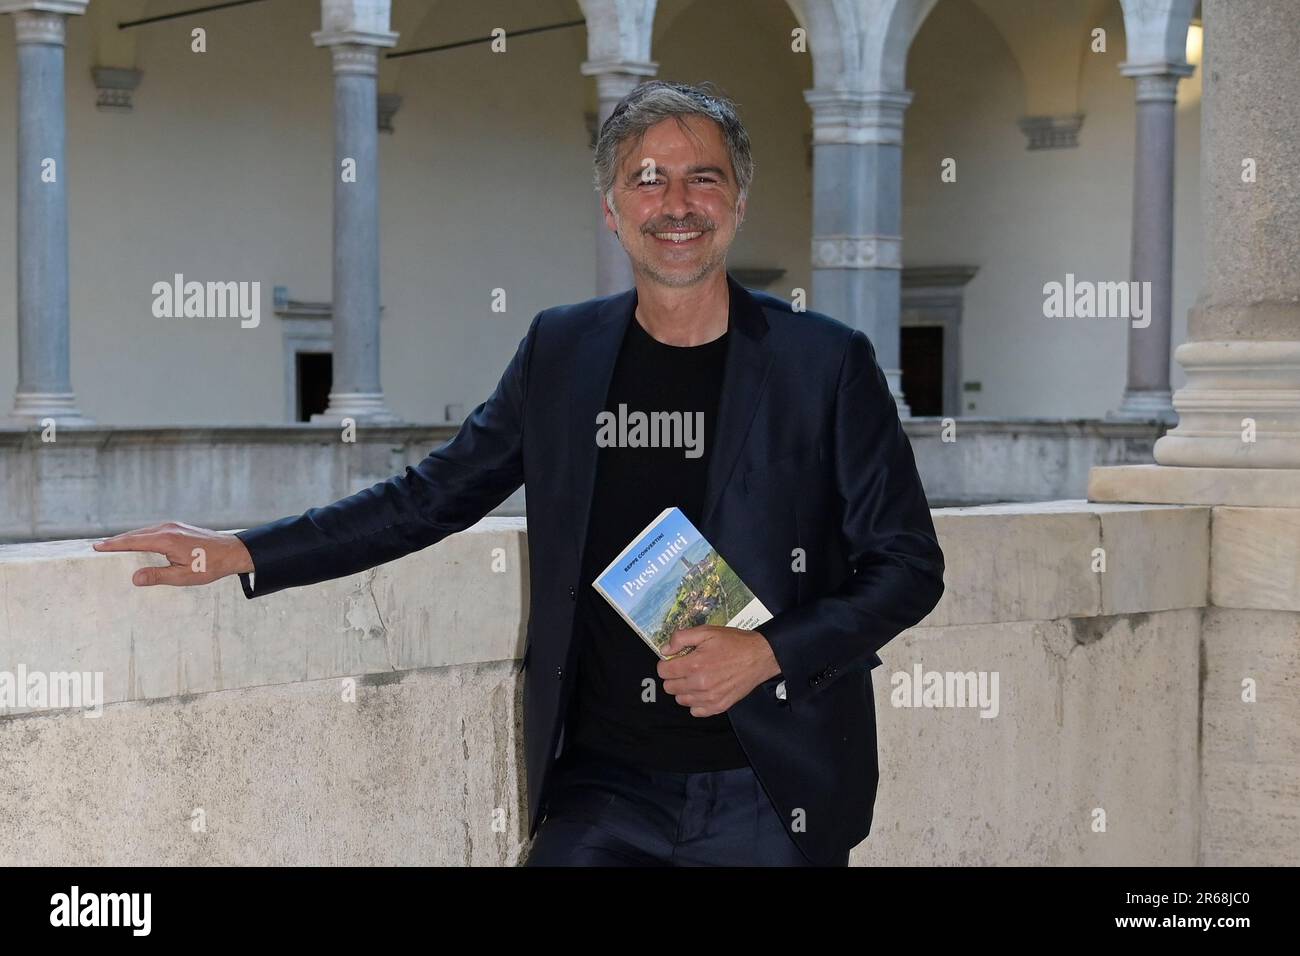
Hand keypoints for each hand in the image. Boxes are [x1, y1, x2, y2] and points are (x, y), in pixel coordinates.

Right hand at [92, 521, 253, 586]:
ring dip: (129, 539)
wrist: (233, 552)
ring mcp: (174, 526)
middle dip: (117, 541)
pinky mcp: (179, 528)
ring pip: (145, 532)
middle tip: (98, 548)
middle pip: (135, 534)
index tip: (97, 547)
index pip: (133, 541)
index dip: (114, 545)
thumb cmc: (210, 565)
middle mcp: (168, 528)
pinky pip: (154, 531)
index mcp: (166, 539)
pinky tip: (138, 544)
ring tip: (113, 547)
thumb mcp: (183, 576)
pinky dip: (142, 537)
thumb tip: (135, 578)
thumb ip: (158, 576)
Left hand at [656, 625, 782, 716]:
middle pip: (669, 687)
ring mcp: (709, 698)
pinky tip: (703, 691)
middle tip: (686, 668)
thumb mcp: (707, 632)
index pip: (663, 671)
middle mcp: (699, 684)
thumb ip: (681, 638)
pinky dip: (696, 702)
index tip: (675, 660)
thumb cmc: (734, 643)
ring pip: (681, 700)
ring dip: (684, 690)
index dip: (666, 663)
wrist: (760, 656)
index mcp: (694, 664)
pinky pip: (695, 711)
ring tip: (695, 678)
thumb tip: (665, 650)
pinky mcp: (719, 706)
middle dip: (673, 676)